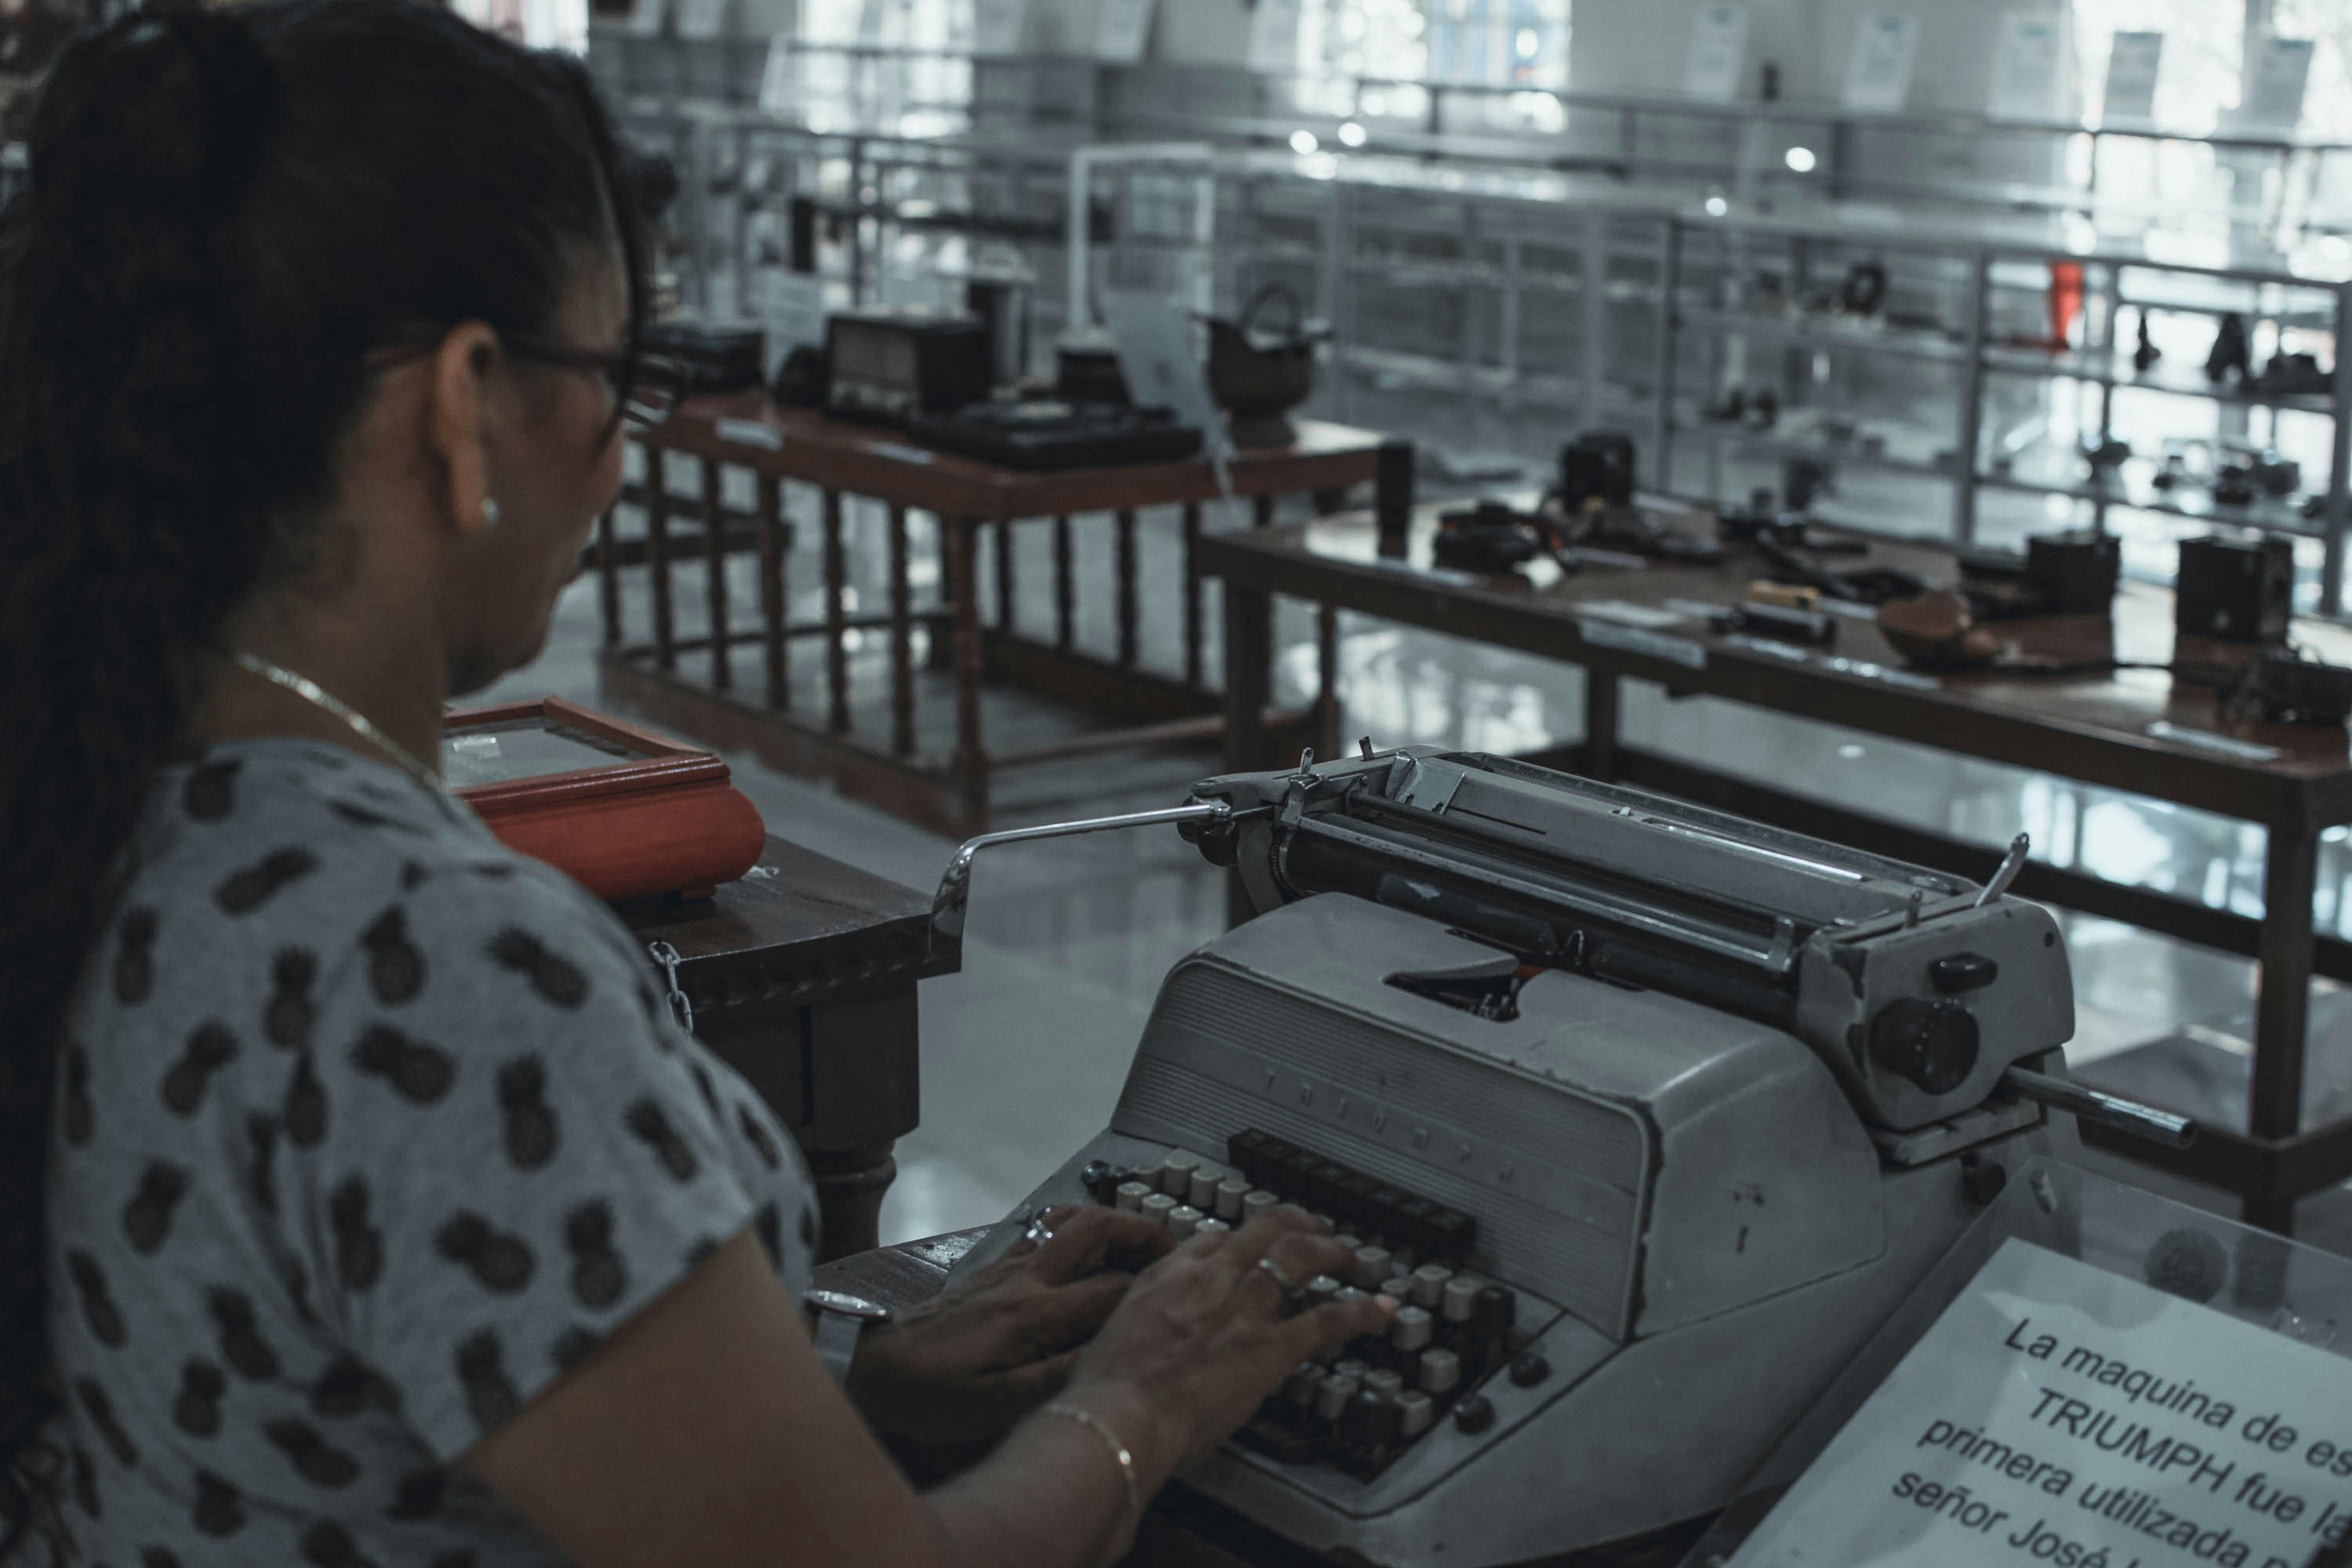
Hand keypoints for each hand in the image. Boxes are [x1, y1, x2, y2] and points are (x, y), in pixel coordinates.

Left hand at [846, 1206, 1174, 1445]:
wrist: (876, 1369)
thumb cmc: (936, 1395)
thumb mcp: (998, 1404)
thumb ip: (1057, 1377)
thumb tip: (1112, 1356)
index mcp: (1034, 1314)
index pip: (1112, 1290)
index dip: (1153, 1291)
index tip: (1183, 1295)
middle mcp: (1025, 1278)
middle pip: (1094, 1229)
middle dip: (1140, 1231)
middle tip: (1172, 1248)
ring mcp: (1007, 1267)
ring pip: (1068, 1221)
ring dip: (1109, 1222)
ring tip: (1137, 1241)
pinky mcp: (991, 1267)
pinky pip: (1041, 1231)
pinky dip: (1072, 1229)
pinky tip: (1082, 1248)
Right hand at [1061, 1207, 1394, 1474]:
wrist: (1119, 1415)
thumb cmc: (1106, 1390)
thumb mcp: (1113, 1335)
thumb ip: (1140, 1322)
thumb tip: (1148, 1336)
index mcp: (1169, 1274)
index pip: (1215, 1239)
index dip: (1242, 1240)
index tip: (1254, 1248)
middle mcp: (1212, 1279)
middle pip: (1265, 1229)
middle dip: (1297, 1223)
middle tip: (1317, 1229)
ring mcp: (1244, 1309)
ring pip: (1301, 1257)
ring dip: (1335, 1252)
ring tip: (1355, 1256)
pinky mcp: (1270, 1348)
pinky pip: (1327, 1321)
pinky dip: (1360, 1312)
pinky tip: (1381, 1310)